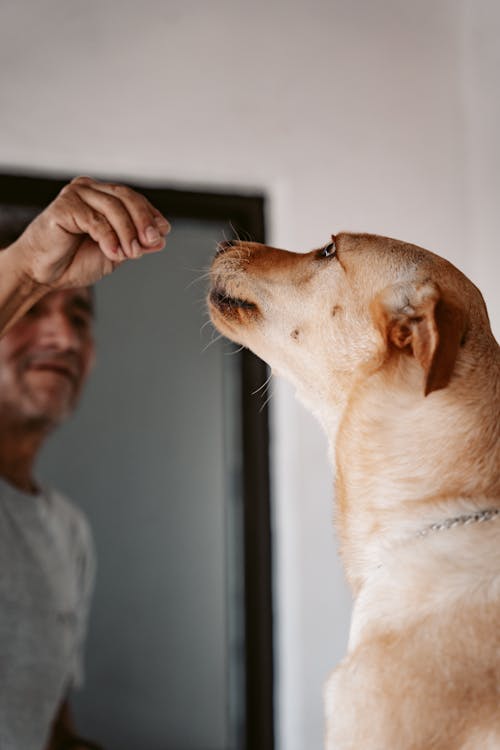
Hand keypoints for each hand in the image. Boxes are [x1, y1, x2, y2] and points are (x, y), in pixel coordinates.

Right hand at [11, 176, 169, 289]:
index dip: (151, 215)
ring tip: (131, 253)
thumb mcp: (115, 254)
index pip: (133, 199)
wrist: (43, 273)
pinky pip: (95, 220)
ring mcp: (76, 194)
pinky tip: (113, 253)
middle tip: (152, 242)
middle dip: (144, 221)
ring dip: (128, 232)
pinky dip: (109, 238)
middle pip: (126, 197)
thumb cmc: (74, 261)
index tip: (163, 233)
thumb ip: (137, 244)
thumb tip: (162, 238)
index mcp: (102, 196)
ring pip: (113, 208)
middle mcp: (90, 189)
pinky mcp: (64, 205)